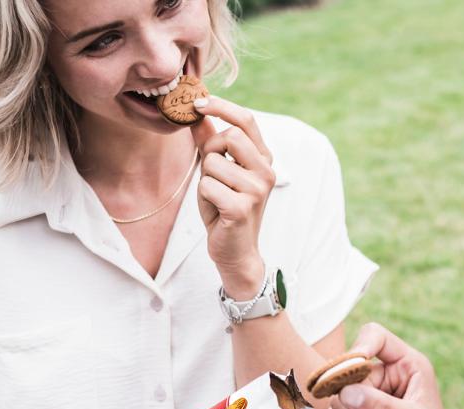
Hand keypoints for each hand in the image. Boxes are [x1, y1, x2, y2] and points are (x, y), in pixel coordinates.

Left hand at [191, 97, 275, 298]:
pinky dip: (204, 197)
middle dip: (210, 150)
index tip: (198, 103)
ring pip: (213, 162)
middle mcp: (265, 171)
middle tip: (211, 173)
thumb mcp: (217, 171)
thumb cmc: (225, 209)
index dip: (221, 106)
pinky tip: (216, 211)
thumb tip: (198, 113)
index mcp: (263, 159)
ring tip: (216, 197)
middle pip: (229, 136)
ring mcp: (256, 190)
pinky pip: (208, 185)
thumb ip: (210, 142)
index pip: (246, 120)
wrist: (235, 250)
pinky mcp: (242, 207)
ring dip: (206, 179)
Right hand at [326, 323, 463, 408]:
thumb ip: (382, 407)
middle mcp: (387, 376)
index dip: (360, 348)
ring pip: (337, 397)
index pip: (375, 336)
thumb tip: (345, 394)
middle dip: (353, 403)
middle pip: (347, 371)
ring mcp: (369, 397)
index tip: (351, 371)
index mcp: (408, 365)